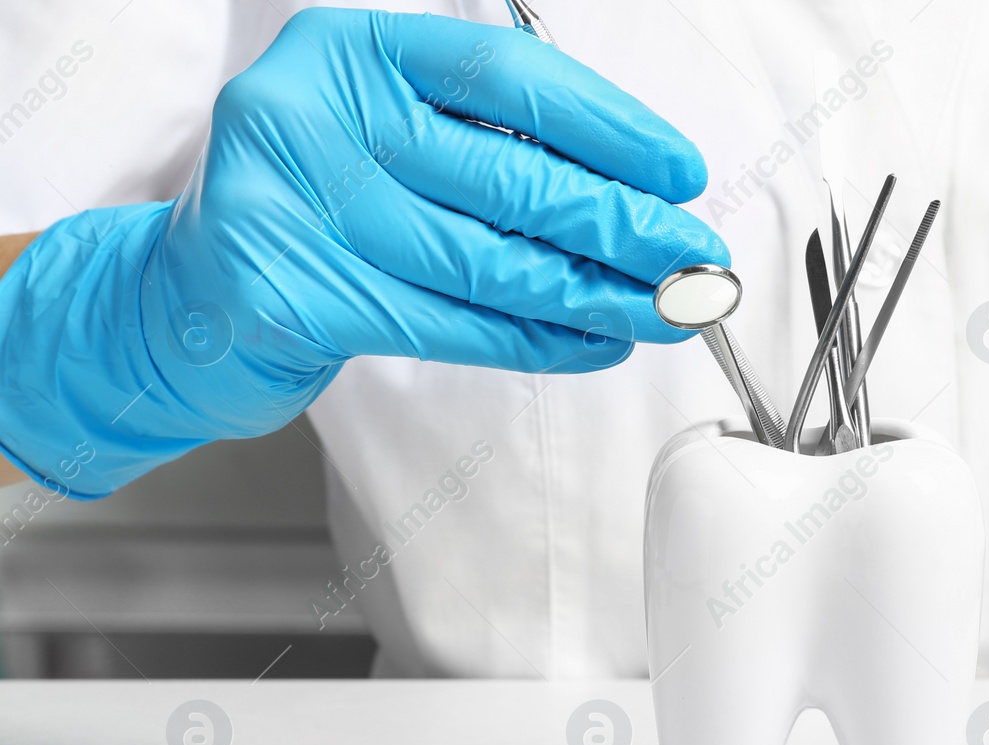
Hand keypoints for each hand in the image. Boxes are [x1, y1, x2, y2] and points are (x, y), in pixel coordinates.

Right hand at [0, 9, 726, 497]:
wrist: (185, 301)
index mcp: (350, 53)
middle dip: (624, 226)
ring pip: (493, 261)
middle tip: (697, 258)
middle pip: (511, 176)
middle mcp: (316, 115)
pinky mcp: (296, 295)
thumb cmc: (314, 211)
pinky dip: (541, 339)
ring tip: (668, 309)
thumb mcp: (387, 140)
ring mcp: (296, 205)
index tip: (678, 171)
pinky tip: (597, 342)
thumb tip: (636, 193)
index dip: (608, 126)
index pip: (506, 77)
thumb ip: (485, 145)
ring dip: (600, 294)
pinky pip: (456, 324)